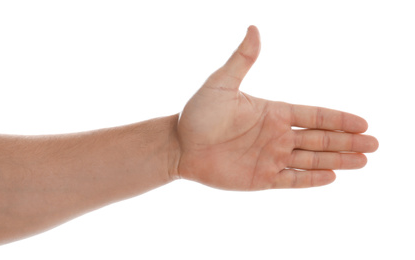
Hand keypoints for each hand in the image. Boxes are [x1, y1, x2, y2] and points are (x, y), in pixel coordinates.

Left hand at [175, 26, 377, 190]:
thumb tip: (254, 28)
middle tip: (375, 145)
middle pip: (320, 139)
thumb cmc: (197, 113)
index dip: (339, 120)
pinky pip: (291, 180)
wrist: (179, 145)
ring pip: (311, 160)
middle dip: (348, 142)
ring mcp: (270, 157)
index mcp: (273, 112)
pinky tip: (332, 178)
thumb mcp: (220, 83)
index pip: (314, 116)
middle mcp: (276, 135)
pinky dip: (311, 180)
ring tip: (363, 162)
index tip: (363, 123)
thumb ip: (242, 60)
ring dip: (337, 161)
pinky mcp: (260, 178)